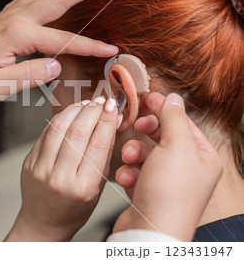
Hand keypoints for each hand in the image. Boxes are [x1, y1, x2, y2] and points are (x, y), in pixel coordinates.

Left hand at [5, 97, 118, 240]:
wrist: (44, 222)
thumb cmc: (74, 209)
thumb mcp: (97, 188)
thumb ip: (104, 156)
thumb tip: (112, 122)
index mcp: (83, 187)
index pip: (99, 144)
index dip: (107, 120)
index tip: (114, 108)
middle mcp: (60, 177)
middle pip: (78, 132)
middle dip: (92, 111)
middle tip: (102, 101)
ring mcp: (41, 168)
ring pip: (59, 128)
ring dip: (75, 110)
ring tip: (86, 104)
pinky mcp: (29, 161)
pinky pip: (45, 133)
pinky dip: (60, 119)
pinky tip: (70, 113)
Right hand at [114, 93, 222, 240]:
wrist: (149, 232)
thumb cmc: (169, 195)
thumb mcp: (176, 146)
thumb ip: (173, 118)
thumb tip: (173, 97)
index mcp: (202, 157)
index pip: (183, 123)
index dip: (164, 109)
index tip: (147, 98)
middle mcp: (187, 169)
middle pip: (163, 137)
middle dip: (146, 133)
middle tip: (138, 126)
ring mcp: (167, 181)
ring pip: (145, 153)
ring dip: (134, 154)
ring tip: (130, 160)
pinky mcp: (148, 191)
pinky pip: (135, 171)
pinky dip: (129, 173)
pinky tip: (127, 180)